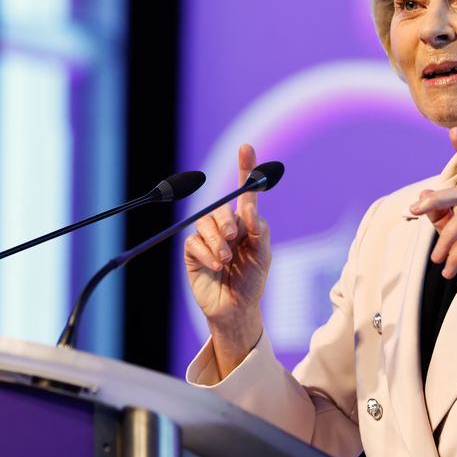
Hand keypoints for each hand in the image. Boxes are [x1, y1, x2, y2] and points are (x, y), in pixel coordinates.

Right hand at [184, 144, 271, 374]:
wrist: (236, 309)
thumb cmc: (252, 282)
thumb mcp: (263, 257)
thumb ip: (259, 231)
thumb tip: (249, 209)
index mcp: (246, 223)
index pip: (244, 191)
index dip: (245, 168)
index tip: (246, 147)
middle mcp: (225, 226)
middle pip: (220, 207)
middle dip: (226, 220)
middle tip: (234, 237)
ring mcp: (208, 238)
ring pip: (205, 222)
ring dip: (217, 240)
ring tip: (226, 259)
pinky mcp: (193, 251)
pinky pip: (194, 241)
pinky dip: (206, 253)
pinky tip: (215, 265)